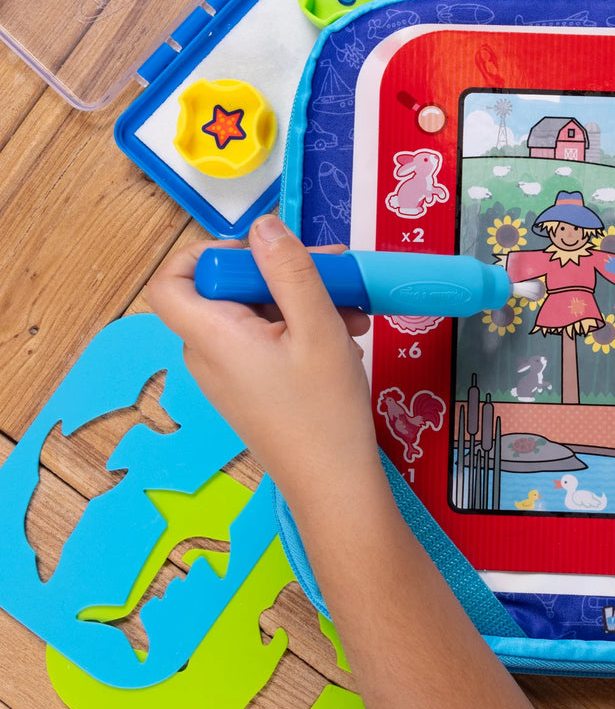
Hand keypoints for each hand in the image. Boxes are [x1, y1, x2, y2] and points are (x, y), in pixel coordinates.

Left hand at [145, 215, 376, 501]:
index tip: (259, 253)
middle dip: (281, 272)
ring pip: (254, 311)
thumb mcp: (318, 328)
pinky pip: (265, 337)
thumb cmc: (324, 411)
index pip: (170, 281)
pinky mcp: (250, 385)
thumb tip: (263, 225)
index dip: (206, 254)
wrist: (335, 482)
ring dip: (302, 299)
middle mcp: (210, 353)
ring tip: (351, 311)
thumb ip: (290, 270)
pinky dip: (301, 326)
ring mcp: (229, 372)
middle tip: (333, 272)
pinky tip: (344, 334)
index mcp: (213, 337)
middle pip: (225, 289)